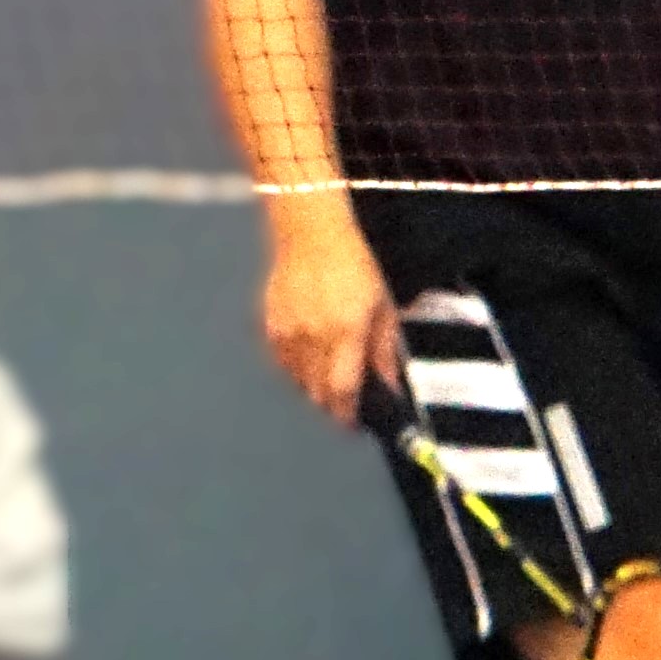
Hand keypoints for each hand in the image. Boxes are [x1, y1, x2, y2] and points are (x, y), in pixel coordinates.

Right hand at [260, 211, 402, 420]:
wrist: (310, 235)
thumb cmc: (353, 266)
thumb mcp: (382, 306)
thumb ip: (384, 351)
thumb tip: (390, 384)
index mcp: (346, 333)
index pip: (343, 392)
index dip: (348, 416)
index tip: (355, 425)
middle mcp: (314, 338)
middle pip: (318, 394)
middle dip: (334, 405)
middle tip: (347, 403)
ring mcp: (288, 334)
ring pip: (299, 383)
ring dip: (315, 389)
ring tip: (329, 378)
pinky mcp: (270, 328)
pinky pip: (283, 365)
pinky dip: (296, 371)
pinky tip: (309, 359)